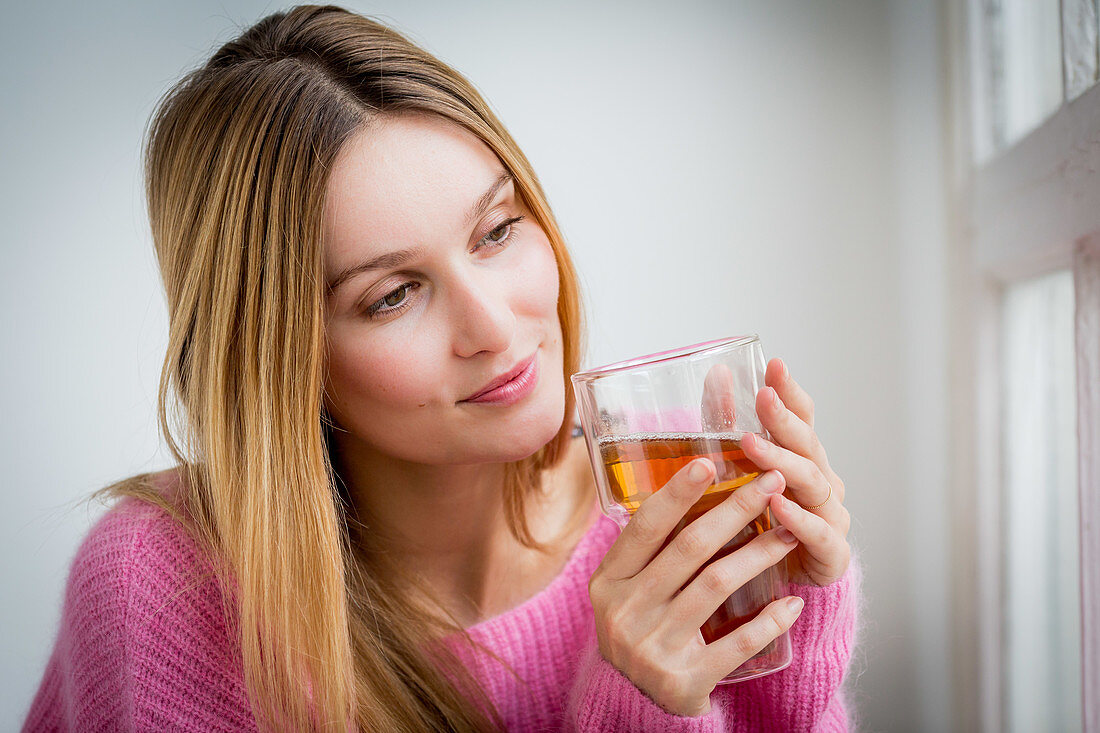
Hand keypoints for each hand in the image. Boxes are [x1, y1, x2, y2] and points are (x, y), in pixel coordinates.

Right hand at [588, 460, 804, 716]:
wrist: (639, 703)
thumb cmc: (641, 628)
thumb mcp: (626, 589)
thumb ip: (646, 549)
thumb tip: (688, 484)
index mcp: (608, 582)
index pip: (646, 526)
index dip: (677, 492)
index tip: (710, 461)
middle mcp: (625, 612)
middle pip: (689, 548)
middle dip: (736, 509)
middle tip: (772, 482)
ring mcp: (652, 647)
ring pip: (716, 585)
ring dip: (759, 554)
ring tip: (790, 533)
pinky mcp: (684, 680)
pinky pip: (736, 643)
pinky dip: (768, 621)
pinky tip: (792, 601)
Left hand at [741, 358, 849, 585]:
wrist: (784, 587)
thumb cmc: (760, 522)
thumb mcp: (739, 470)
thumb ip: (729, 423)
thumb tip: (717, 373)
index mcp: (805, 459)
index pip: (803, 417)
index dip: (790, 392)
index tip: (774, 364)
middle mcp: (823, 482)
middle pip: (808, 444)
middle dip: (785, 420)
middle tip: (763, 398)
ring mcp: (831, 516)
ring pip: (812, 483)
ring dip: (783, 463)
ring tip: (752, 447)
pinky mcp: (831, 554)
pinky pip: (818, 533)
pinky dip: (798, 519)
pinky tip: (776, 506)